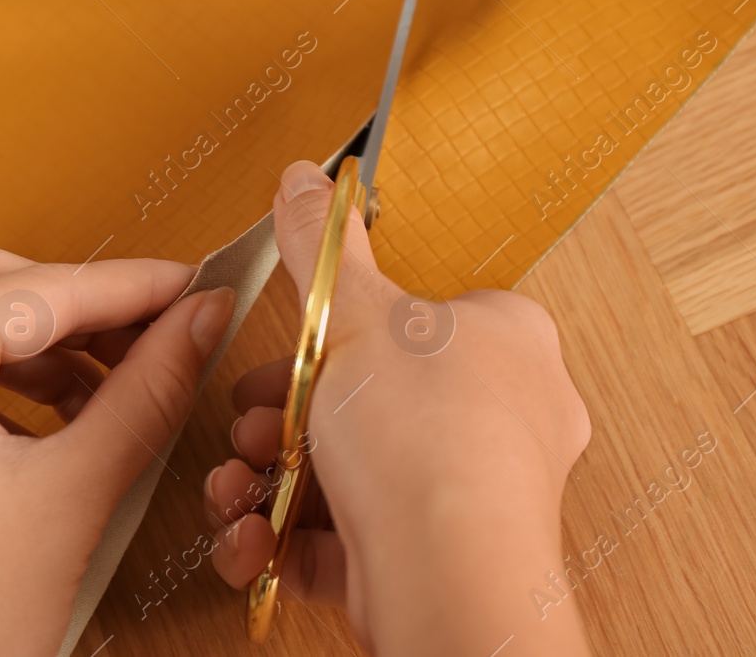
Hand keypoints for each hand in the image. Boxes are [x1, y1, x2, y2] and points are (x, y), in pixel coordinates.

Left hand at [0, 246, 234, 655]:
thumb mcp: (70, 497)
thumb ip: (145, 392)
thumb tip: (200, 322)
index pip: (34, 292)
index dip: (129, 287)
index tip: (195, 287)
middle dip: (88, 312)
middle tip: (171, 332)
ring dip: (50, 345)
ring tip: (125, 381)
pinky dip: (4, 378)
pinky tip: (65, 411)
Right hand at [205, 162, 591, 655]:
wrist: (443, 573)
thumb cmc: (430, 440)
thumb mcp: (351, 310)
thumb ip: (320, 243)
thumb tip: (307, 181)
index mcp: (508, 341)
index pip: (423, 314)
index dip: (339, 329)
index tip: (291, 343)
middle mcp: (505, 418)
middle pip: (372, 397)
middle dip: (288, 409)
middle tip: (257, 413)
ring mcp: (471, 494)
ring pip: (352, 470)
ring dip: (277, 470)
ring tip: (246, 473)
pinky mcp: (433, 558)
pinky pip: (347, 538)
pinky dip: (289, 534)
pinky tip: (257, 530)